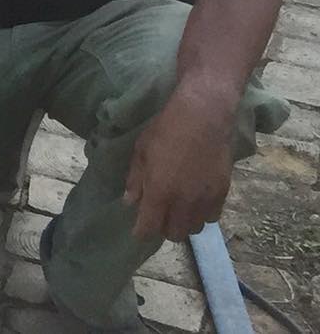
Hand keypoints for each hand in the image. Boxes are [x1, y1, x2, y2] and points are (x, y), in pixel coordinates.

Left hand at [124, 87, 236, 239]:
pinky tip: (196, 202)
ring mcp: (205, 199)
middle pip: (174, 234)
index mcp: (159, 191)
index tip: (138, 231)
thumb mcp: (141, 151)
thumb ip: (135, 180)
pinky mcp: (223, 193)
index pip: (150, 226)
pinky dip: (201, 215)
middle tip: (159, 216)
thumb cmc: (165, 130)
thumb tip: (130, 202)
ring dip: (184, 223)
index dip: (142, 232)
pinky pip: (212, 217)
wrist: (203, 119)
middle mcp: (183, 201)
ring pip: (194, 228)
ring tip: (178, 209)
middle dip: (164, 229)